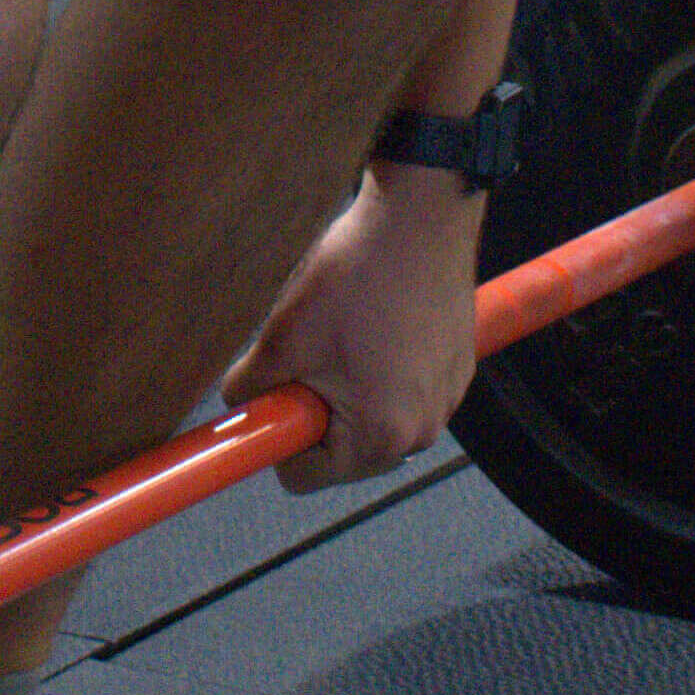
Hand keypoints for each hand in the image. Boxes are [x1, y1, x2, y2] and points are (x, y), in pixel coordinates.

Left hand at [218, 172, 483, 492]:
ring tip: (344, 332)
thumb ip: (250, 389)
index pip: (304, 477)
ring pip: (373, 418)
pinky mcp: (457, 369)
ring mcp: (446, 401)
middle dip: (316, 411)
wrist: (419, 218)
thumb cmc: (357, 276)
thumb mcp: (282, 338)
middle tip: (308, 356)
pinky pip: (406, 389)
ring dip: (349, 388)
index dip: (277, 436)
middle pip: (342, 453)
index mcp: (379, 437)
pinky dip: (384, 368)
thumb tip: (237, 404)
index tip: (270, 402)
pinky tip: (375, 321)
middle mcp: (421, 431)